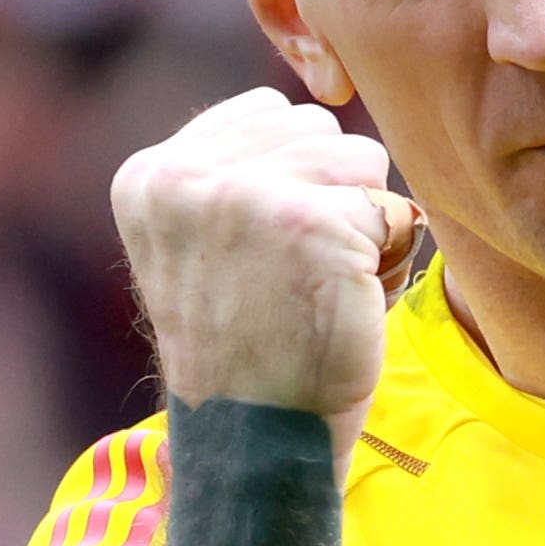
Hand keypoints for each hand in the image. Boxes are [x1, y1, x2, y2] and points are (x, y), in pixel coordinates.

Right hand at [108, 89, 423, 417]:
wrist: (256, 445)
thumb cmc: (249, 349)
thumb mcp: (206, 244)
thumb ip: (236, 170)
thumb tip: (318, 101)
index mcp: (150, 176)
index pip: (265, 112)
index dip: (295, 181)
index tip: (266, 257)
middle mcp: (186, 177)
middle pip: (318, 129)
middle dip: (333, 198)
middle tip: (298, 281)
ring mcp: (248, 196)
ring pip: (362, 160)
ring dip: (366, 228)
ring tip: (323, 292)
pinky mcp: (313, 224)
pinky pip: (394, 210)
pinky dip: (389, 263)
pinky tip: (348, 308)